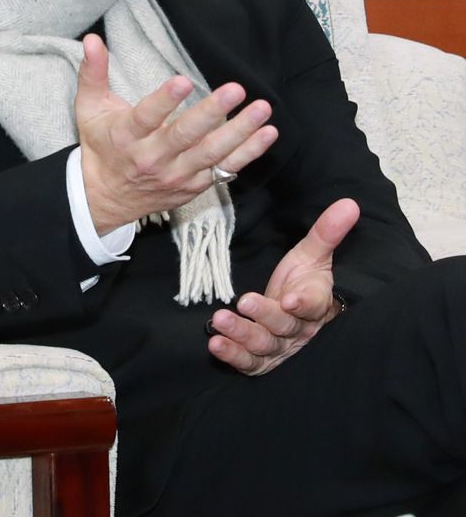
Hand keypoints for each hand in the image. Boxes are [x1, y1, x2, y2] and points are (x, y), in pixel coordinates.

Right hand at [74, 33, 277, 233]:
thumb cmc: (101, 145)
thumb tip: (92, 39)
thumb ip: (93, 72)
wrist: (106, 198)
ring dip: (240, 132)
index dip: (164, 101)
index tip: (184, 81)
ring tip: (261, 109)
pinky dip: (248, 152)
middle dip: (212, 113)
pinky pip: (225, 168)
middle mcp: (152, 159)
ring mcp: (176, 174)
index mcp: (126, 137)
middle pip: (184, 136)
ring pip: (211, 153)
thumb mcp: (89, 108)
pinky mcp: (194, 185)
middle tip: (235, 89)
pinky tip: (267, 133)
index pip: (146, 118)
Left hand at [207, 198, 359, 374]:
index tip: (290, 298)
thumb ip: (327, 231)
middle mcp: (299, 330)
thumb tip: (350, 203)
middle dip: (264, 315)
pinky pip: (248, 363)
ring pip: (263, 345)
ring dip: (242, 334)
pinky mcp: (262, 361)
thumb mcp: (313, 253)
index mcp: (316, 304)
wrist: (294, 311)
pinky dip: (232, 356)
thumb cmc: (304, 280)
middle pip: (284, 326)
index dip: (303, 304)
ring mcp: (281, 348)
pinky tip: (215, 344)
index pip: (314, 305)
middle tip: (244, 301)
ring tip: (221, 320)